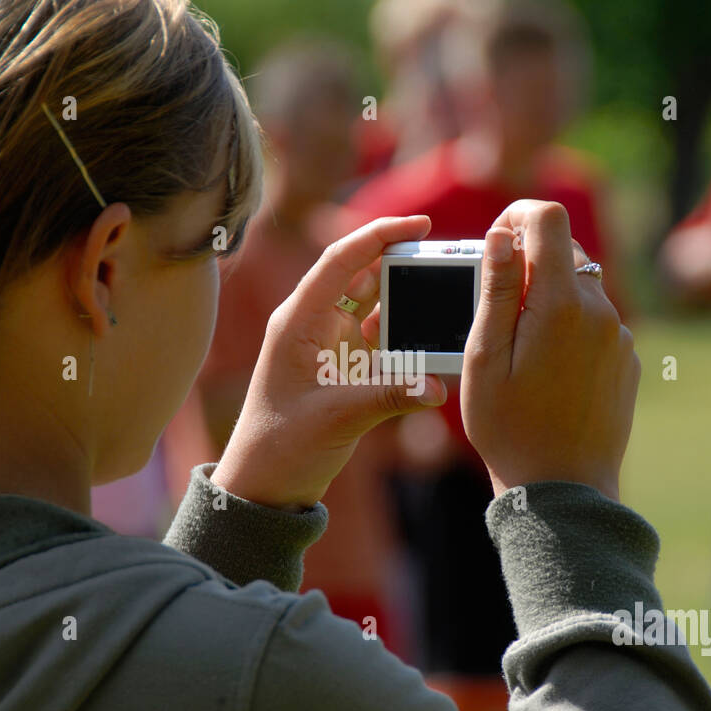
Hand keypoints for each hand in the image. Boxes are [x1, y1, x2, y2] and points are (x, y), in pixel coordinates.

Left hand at [212, 216, 447, 510]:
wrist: (265, 486)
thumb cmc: (281, 447)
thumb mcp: (335, 419)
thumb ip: (388, 396)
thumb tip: (437, 385)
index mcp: (298, 321)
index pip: (341, 260)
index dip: (380, 235)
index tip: (421, 224)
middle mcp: (313, 324)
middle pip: (362, 275)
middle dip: (402, 262)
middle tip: (444, 258)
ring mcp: (329, 345)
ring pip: (374, 305)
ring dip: (406, 298)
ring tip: (445, 291)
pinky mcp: (344, 368)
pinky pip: (380, 338)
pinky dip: (405, 333)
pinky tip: (432, 333)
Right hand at [460, 200, 640, 500]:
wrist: (563, 492)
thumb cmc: (510, 429)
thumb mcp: (484, 358)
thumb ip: (496, 290)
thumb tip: (501, 235)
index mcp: (562, 304)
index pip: (549, 220)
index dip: (517, 217)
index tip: (495, 243)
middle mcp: (601, 312)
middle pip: (566, 253)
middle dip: (529, 265)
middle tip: (495, 311)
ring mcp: (619, 338)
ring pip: (580, 290)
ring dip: (548, 302)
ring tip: (519, 354)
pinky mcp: (626, 361)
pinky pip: (595, 324)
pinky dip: (568, 330)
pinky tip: (547, 375)